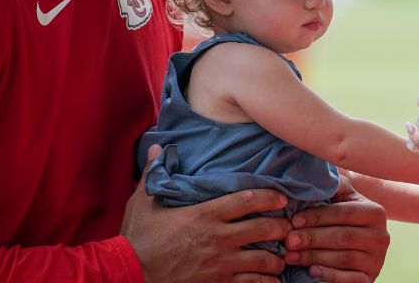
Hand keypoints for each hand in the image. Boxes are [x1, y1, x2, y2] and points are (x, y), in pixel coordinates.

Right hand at [122, 145, 290, 282]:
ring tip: (283, 257)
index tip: (282, 197)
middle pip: (263, 229)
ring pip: (262, 260)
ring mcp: (220, 263)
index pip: (247, 200)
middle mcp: (218, 237)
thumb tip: (157, 148)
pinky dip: (265, 282)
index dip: (269, 197)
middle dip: (281, 227)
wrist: (130, 272)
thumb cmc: (137, 237)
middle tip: (288, 227)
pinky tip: (271, 281)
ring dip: (277, 259)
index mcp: (205, 214)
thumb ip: (154, 174)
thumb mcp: (143, 202)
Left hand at [284, 175, 389, 281]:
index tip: (294, 220)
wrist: (358, 253)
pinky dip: (329, 275)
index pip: (343, 213)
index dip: (317, 217)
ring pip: (343, 258)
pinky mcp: (370, 279)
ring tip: (291, 256)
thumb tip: (319, 171)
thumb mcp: (342, 201)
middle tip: (288, 240)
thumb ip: (334, 187)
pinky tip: (311, 271)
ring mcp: (377, 260)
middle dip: (311, 238)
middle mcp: (381, 236)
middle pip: (342, 237)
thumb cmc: (342, 221)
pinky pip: (349, 280)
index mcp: (375, 212)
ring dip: (314, 257)